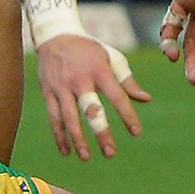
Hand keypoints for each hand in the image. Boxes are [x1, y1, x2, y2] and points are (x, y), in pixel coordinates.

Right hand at [36, 34, 149, 159]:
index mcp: (100, 70)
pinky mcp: (48, 92)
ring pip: (69, 118)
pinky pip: (54, 117)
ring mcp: (61, 87)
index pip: (117, 96)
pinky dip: (59, 135)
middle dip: (100, 132)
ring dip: (78, 140)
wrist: (55, 36)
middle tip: (110, 153)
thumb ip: (127, 81)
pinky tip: (66, 151)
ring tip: (86, 157)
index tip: (136, 132)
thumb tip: (145, 100)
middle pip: (91, 110)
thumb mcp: (111, 58)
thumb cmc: (89, 50)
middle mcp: (80, 80)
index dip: (127, 115)